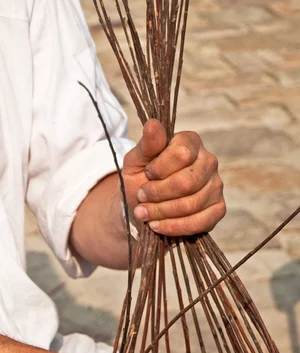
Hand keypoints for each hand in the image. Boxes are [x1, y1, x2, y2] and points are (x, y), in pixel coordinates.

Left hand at [121, 120, 225, 235]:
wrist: (142, 207)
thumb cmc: (140, 180)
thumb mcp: (135, 161)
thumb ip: (146, 145)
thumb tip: (153, 124)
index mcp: (191, 142)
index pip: (181, 153)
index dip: (159, 168)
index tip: (146, 174)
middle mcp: (209, 161)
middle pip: (187, 182)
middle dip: (158, 194)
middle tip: (141, 197)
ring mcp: (216, 186)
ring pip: (191, 204)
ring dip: (161, 212)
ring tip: (143, 213)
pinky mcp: (217, 210)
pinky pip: (200, 222)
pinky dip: (174, 227)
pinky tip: (157, 226)